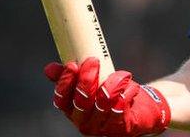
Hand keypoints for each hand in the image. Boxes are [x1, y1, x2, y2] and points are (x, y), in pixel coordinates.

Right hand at [44, 57, 170, 136]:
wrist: (141, 109)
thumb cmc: (113, 93)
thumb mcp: (93, 81)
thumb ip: (73, 75)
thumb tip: (49, 68)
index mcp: (73, 110)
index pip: (61, 99)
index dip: (65, 82)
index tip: (72, 65)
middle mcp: (84, 122)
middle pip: (81, 101)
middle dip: (87, 79)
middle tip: (94, 61)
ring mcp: (101, 127)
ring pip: (103, 102)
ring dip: (113, 83)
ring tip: (121, 74)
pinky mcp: (120, 128)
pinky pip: (121, 105)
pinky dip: (127, 90)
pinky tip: (130, 86)